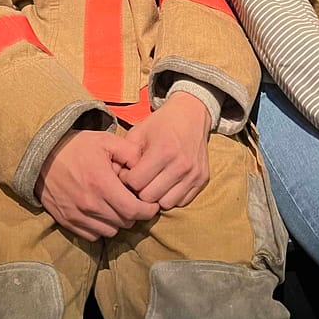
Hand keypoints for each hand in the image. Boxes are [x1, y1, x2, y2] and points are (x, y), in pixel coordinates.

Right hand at [36, 130, 158, 241]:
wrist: (42, 155)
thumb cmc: (77, 146)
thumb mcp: (106, 140)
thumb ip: (130, 152)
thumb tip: (144, 167)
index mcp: (102, 184)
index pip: (133, 210)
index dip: (147, 210)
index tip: (151, 204)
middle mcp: (90, 204)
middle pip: (124, 222)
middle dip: (134, 213)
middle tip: (133, 201)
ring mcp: (77, 215)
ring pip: (110, 231)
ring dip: (118, 221)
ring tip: (117, 206)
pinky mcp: (67, 221)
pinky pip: (92, 235)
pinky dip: (101, 228)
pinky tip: (101, 213)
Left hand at [119, 92, 210, 209]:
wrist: (192, 114)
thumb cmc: (161, 123)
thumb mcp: (139, 132)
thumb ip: (126, 154)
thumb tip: (116, 177)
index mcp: (163, 150)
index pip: (136, 182)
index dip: (127, 179)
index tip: (128, 172)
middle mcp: (181, 164)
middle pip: (149, 197)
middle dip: (140, 190)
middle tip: (139, 180)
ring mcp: (193, 173)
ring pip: (166, 204)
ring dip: (156, 196)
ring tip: (153, 183)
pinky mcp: (202, 179)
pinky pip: (182, 202)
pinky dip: (172, 196)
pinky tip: (167, 183)